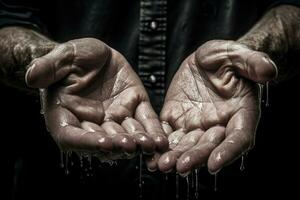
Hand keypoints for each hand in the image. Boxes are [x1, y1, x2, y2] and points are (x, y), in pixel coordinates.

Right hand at [25, 38, 167, 158]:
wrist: (93, 55)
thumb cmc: (71, 58)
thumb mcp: (60, 58)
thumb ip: (48, 68)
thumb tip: (32, 77)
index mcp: (68, 117)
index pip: (73, 137)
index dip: (88, 142)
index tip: (103, 143)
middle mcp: (92, 123)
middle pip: (104, 141)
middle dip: (118, 145)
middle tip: (130, 146)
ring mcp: (115, 117)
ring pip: (127, 134)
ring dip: (138, 142)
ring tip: (150, 145)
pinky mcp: (134, 107)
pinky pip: (145, 121)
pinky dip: (153, 131)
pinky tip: (162, 140)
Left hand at [157, 40, 276, 173]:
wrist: (208, 61)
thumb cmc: (227, 58)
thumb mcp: (239, 55)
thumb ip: (253, 63)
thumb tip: (269, 71)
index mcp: (240, 113)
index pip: (239, 137)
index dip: (228, 151)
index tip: (214, 164)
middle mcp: (218, 124)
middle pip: (209, 146)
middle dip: (195, 157)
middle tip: (181, 167)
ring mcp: (196, 124)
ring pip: (187, 144)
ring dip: (175, 156)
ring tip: (163, 165)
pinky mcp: (176, 118)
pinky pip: (167, 133)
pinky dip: (160, 144)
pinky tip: (151, 155)